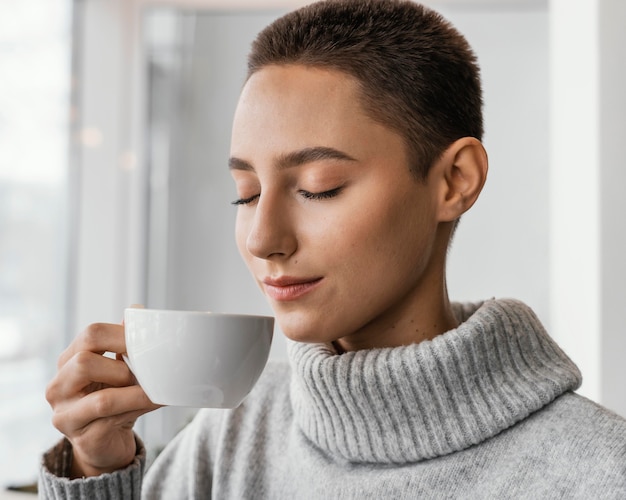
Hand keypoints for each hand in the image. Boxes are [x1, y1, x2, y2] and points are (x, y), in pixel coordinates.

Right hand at [45, 322, 159, 476]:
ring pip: (102, 399)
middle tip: (143, 371)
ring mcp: (65, 415)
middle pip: (84, 362)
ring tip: (154, 390)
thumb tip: (136, 310)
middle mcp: (59, 386)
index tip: (148, 339)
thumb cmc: (114, 399)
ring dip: (136, 392)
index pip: (90, 334)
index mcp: (68, 360)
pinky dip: (139, 408)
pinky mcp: (81, 438)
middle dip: (122, 365)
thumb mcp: (118, 368)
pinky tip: (155, 401)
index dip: (122, 334)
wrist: (106, 443)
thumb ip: (123, 343)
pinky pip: (114, 421)